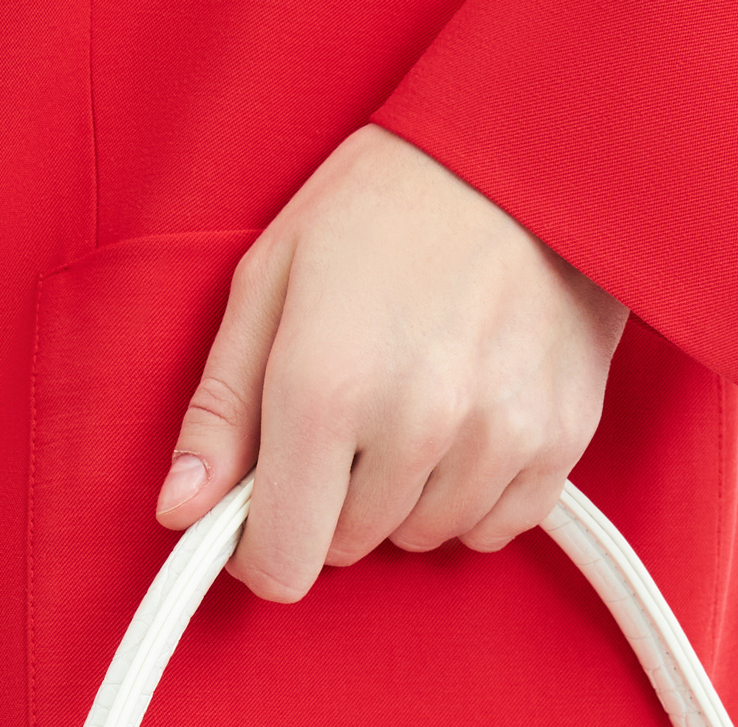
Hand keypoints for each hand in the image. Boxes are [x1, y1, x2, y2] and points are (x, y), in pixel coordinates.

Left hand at [155, 127, 628, 601]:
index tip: (265, 512)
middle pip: (347, 548)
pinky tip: (471, 416)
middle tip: (354, 407)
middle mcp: (414, 425)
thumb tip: (181, 509)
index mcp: (324, 386)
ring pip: (421, 537)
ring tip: (418, 397)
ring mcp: (494, 439)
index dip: (262, 549)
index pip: (283, 562)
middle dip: (335, 497)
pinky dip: (472, 493)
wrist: (527, 154)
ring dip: (406, 494)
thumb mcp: (272, 281)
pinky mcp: (556, 445)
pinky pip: (494, 528)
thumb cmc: (386, 205)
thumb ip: (221, 410)